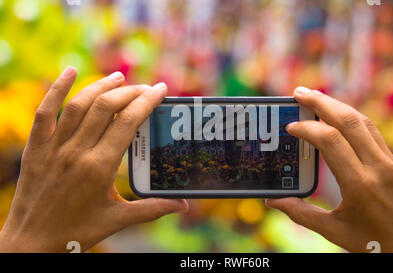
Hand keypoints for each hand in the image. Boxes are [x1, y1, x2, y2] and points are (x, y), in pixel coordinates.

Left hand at [0, 67, 187, 251]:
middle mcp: (77, 152)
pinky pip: (45, 111)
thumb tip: (184, 205)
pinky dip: (56, 88)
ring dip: (100, 86)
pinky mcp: (37, 147)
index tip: (161, 90)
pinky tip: (70, 71)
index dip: (147, 102)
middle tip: (146, 88)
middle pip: (106, 107)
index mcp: (100, 167)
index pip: (128, 122)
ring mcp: (54, 147)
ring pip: (79, 104)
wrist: (32, 242)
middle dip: (130, 92)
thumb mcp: (118, 219)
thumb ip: (153, 209)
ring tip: (119, 78)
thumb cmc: (76, 232)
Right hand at [266, 87, 392, 252]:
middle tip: (299, 92)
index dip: (307, 128)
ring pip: (364, 122)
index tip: (290, 127)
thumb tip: (274, 201)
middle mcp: (380, 168)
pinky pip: (374, 135)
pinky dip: (353, 121)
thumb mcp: (335, 232)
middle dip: (321, 101)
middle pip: (349, 120)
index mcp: (360, 185)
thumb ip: (302, 214)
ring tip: (316, 98)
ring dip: (338, 106)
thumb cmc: (377, 247)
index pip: (331, 140)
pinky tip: (339, 121)